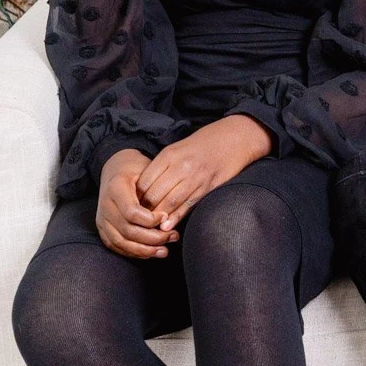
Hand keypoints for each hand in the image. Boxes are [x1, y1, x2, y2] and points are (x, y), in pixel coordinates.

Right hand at [96, 148, 178, 258]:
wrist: (115, 168)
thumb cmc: (137, 169)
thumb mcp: (147, 170)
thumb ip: (154, 190)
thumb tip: (166, 216)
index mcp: (116, 188)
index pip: (132, 212)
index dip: (150, 220)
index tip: (166, 217)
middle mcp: (105, 205)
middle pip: (127, 230)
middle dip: (152, 238)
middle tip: (172, 236)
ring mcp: (102, 218)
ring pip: (121, 242)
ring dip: (144, 250)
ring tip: (164, 251)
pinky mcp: (103, 228)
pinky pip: (116, 246)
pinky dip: (133, 252)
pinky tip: (150, 253)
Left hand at [136, 115, 272, 230]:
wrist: (234, 138)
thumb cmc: (202, 145)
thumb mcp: (178, 149)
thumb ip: (161, 167)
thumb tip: (144, 191)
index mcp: (169, 155)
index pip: (144, 182)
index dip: (135, 198)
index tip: (131, 207)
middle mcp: (180, 166)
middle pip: (154, 194)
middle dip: (144, 211)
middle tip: (138, 221)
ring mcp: (195, 176)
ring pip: (170, 202)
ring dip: (159, 218)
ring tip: (150, 228)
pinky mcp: (208, 186)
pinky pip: (188, 205)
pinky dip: (176, 217)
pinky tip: (168, 226)